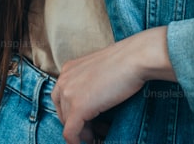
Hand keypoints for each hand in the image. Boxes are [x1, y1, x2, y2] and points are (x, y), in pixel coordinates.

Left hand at [53, 27, 173, 143]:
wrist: (132, 59)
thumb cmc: (123, 62)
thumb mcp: (98, 71)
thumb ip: (89, 84)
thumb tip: (93, 102)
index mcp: (67, 70)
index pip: (61, 97)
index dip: (72, 112)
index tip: (87, 120)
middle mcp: (63, 80)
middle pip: (62, 111)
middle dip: (75, 123)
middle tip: (92, 130)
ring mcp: (69, 94)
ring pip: (67, 123)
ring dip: (81, 132)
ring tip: (97, 135)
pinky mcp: (78, 107)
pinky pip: (70, 132)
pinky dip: (76, 142)